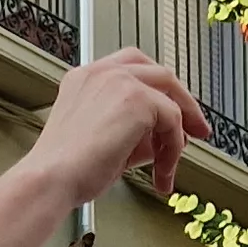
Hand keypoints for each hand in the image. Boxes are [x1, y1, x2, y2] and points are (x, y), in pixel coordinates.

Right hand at [26, 50, 208, 204]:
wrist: (51, 179)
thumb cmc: (65, 169)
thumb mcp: (103, 141)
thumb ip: (133, 132)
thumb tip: (162, 140)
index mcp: (85, 77)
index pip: (133, 67)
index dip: (158, 89)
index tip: (173, 112)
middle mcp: (101, 72)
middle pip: (159, 73)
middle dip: (183, 104)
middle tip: (196, 130)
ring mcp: (120, 81)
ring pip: (170, 97)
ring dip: (178, 134)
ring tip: (170, 165)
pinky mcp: (137, 99)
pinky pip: (172, 121)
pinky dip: (173, 149)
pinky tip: (162, 171)